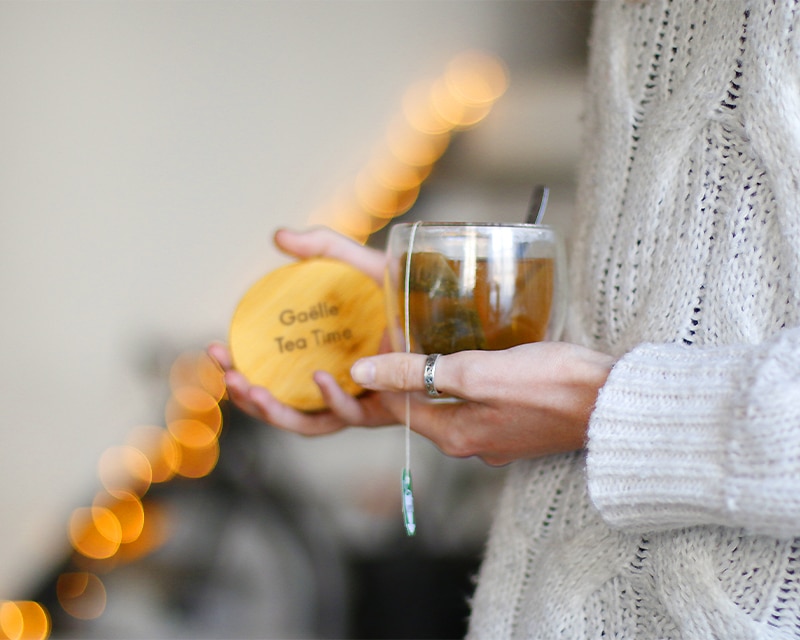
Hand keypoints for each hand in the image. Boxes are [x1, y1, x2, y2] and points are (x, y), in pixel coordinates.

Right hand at [209, 226, 398, 434]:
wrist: (453, 310)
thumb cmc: (410, 294)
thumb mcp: (363, 265)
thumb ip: (324, 248)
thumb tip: (278, 236)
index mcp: (321, 357)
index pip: (270, 371)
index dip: (238, 365)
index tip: (216, 348)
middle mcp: (335, 383)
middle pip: (280, 402)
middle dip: (245, 395)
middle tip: (227, 372)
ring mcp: (356, 400)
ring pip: (306, 421)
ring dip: (273, 410)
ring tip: (249, 387)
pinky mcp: (382, 410)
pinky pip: (349, 414)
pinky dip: (330, 399)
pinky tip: (319, 377)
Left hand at [350, 343, 615, 465]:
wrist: (615, 401)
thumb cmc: (552, 384)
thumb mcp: (476, 373)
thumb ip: (417, 372)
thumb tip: (362, 371)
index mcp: (454, 436)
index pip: (394, 404)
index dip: (381, 366)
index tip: (387, 327)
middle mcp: (470, 443)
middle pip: (419, 405)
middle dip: (402, 370)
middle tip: (401, 327)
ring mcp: (495, 436)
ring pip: (446, 403)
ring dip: (430, 373)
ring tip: (427, 334)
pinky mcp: (516, 423)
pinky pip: (473, 402)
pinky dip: (459, 378)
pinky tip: (468, 354)